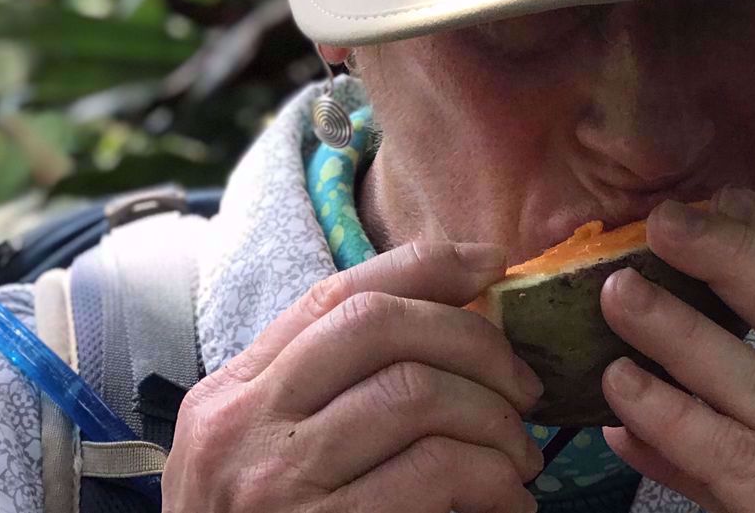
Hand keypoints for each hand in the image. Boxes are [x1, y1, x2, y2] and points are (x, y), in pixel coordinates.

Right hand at [163, 241, 546, 512]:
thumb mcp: (269, 461)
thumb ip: (332, 397)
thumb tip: (452, 321)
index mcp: (231, 396)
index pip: (334, 296)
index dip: (424, 267)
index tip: (491, 265)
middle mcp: (242, 428)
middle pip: (378, 325)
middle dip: (474, 339)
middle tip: (523, 386)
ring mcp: (276, 484)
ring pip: (416, 394)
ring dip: (495, 420)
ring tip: (519, 461)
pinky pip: (434, 474)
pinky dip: (492, 482)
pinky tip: (507, 506)